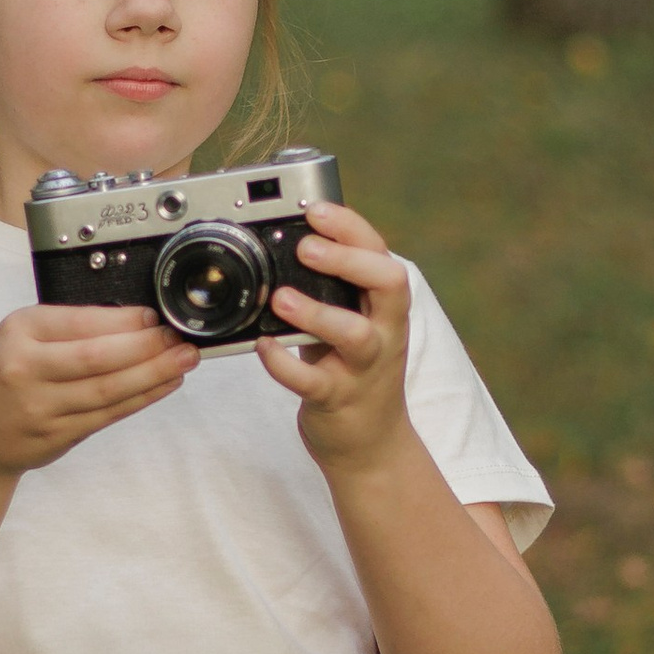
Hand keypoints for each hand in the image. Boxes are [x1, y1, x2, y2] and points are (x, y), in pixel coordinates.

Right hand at [0, 303, 194, 476]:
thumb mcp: (15, 335)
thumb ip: (63, 328)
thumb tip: (130, 321)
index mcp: (18, 334)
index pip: (78, 323)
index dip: (122, 322)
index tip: (152, 317)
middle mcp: (27, 370)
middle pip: (97, 358)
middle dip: (146, 347)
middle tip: (178, 338)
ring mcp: (42, 408)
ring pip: (108, 390)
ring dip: (153, 374)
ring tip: (184, 360)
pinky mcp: (58, 436)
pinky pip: (108, 415)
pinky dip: (141, 398)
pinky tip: (164, 384)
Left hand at [256, 199, 411, 466]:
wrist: (370, 444)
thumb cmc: (353, 370)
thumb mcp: (352, 321)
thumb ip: (334, 287)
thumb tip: (290, 238)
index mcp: (385, 306)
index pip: (381, 253)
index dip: (352, 228)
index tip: (315, 209)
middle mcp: (384, 332)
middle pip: (389, 283)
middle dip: (348, 258)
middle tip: (305, 246)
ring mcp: (364, 368)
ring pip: (355, 334)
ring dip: (317, 312)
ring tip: (281, 299)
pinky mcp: (339, 400)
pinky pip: (314, 382)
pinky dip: (286, 365)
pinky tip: (264, 348)